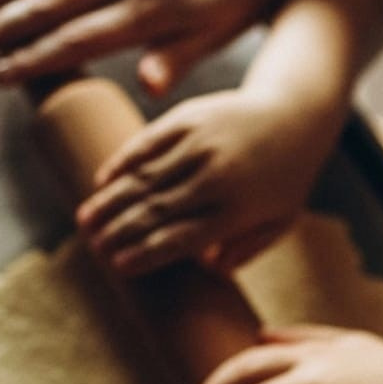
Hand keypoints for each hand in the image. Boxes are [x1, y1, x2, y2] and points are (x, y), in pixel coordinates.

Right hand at [76, 92, 330, 276]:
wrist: (298, 113)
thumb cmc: (286, 177)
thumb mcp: (280, 221)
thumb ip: (245, 249)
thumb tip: (207, 270)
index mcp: (237, 209)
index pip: (182, 238)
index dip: (146, 253)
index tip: (118, 267)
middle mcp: (216, 176)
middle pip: (156, 210)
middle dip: (119, 232)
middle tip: (92, 248)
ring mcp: (201, 143)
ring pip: (144, 177)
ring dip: (110, 201)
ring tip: (84, 221)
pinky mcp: (190, 116)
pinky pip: (147, 143)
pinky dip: (122, 162)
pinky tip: (102, 181)